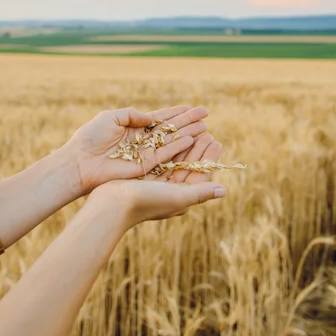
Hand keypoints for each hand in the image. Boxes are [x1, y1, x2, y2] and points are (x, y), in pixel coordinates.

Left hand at [63, 105, 208, 193]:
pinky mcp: (144, 167)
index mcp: (134, 128)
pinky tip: (192, 139)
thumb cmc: (89, 138)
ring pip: (172, 142)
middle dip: (188, 122)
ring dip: (188, 134)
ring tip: (205, 126)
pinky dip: (178, 147)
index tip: (192, 107)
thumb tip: (152, 117)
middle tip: (206, 114)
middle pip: (170, 130)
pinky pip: (165, 155)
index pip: (160, 119)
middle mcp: (143, 141)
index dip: (176, 113)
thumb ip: (132, 114)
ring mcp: (145, 154)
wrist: (79, 162)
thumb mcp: (110, 117)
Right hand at [90, 133, 224, 227]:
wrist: (112, 205)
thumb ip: (200, 192)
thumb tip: (224, 190)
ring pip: (176, 161)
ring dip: (186, 146)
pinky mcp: (144, 177)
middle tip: (208, 131)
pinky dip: (169, 147)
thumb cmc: (145, 202)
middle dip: (199, 149)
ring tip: (194, 130)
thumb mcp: (177, 196)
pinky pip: (161, 160)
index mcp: (181, 199)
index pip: (199, 175)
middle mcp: (170, 192)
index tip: (216, 141)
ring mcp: (157, 184)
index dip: (208, 158)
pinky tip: (172, 136)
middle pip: (189, 167)